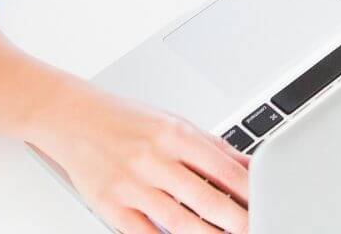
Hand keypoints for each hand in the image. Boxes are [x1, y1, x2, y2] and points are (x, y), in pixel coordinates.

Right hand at [27, 76, 249, 233]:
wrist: (72, 118)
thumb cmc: (127, 119)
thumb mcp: (174, 122)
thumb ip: (210, 146)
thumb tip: (246, 165)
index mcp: (174, 134)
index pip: (223, 168)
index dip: (250, 190)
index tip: (268, 201)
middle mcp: (154, 159)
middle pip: (206, 200)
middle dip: (236, 220)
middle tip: (256, 227)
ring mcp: (132, 186)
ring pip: (180, 223)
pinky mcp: (111, 208)